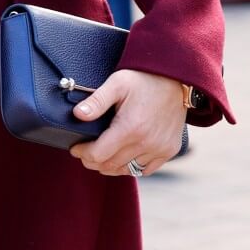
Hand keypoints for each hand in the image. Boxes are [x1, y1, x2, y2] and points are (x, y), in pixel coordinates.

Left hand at [69, 70, 186, 177]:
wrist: (174, 79)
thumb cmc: (142, 79)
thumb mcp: (116, 84)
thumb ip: (96, 101)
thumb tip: (77, 115)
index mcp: (130, 128)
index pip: (99, 154)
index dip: (83, 153)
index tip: (74, 149)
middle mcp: (147, 143)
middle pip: (112, 165)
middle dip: (93, 162)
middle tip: (83, 154)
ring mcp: (160, 149)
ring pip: (128, 169)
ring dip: (111, 167)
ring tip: (99, 159)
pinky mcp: (170, 150)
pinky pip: (146, 169)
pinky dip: (131, 168)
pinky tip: (121, 160)